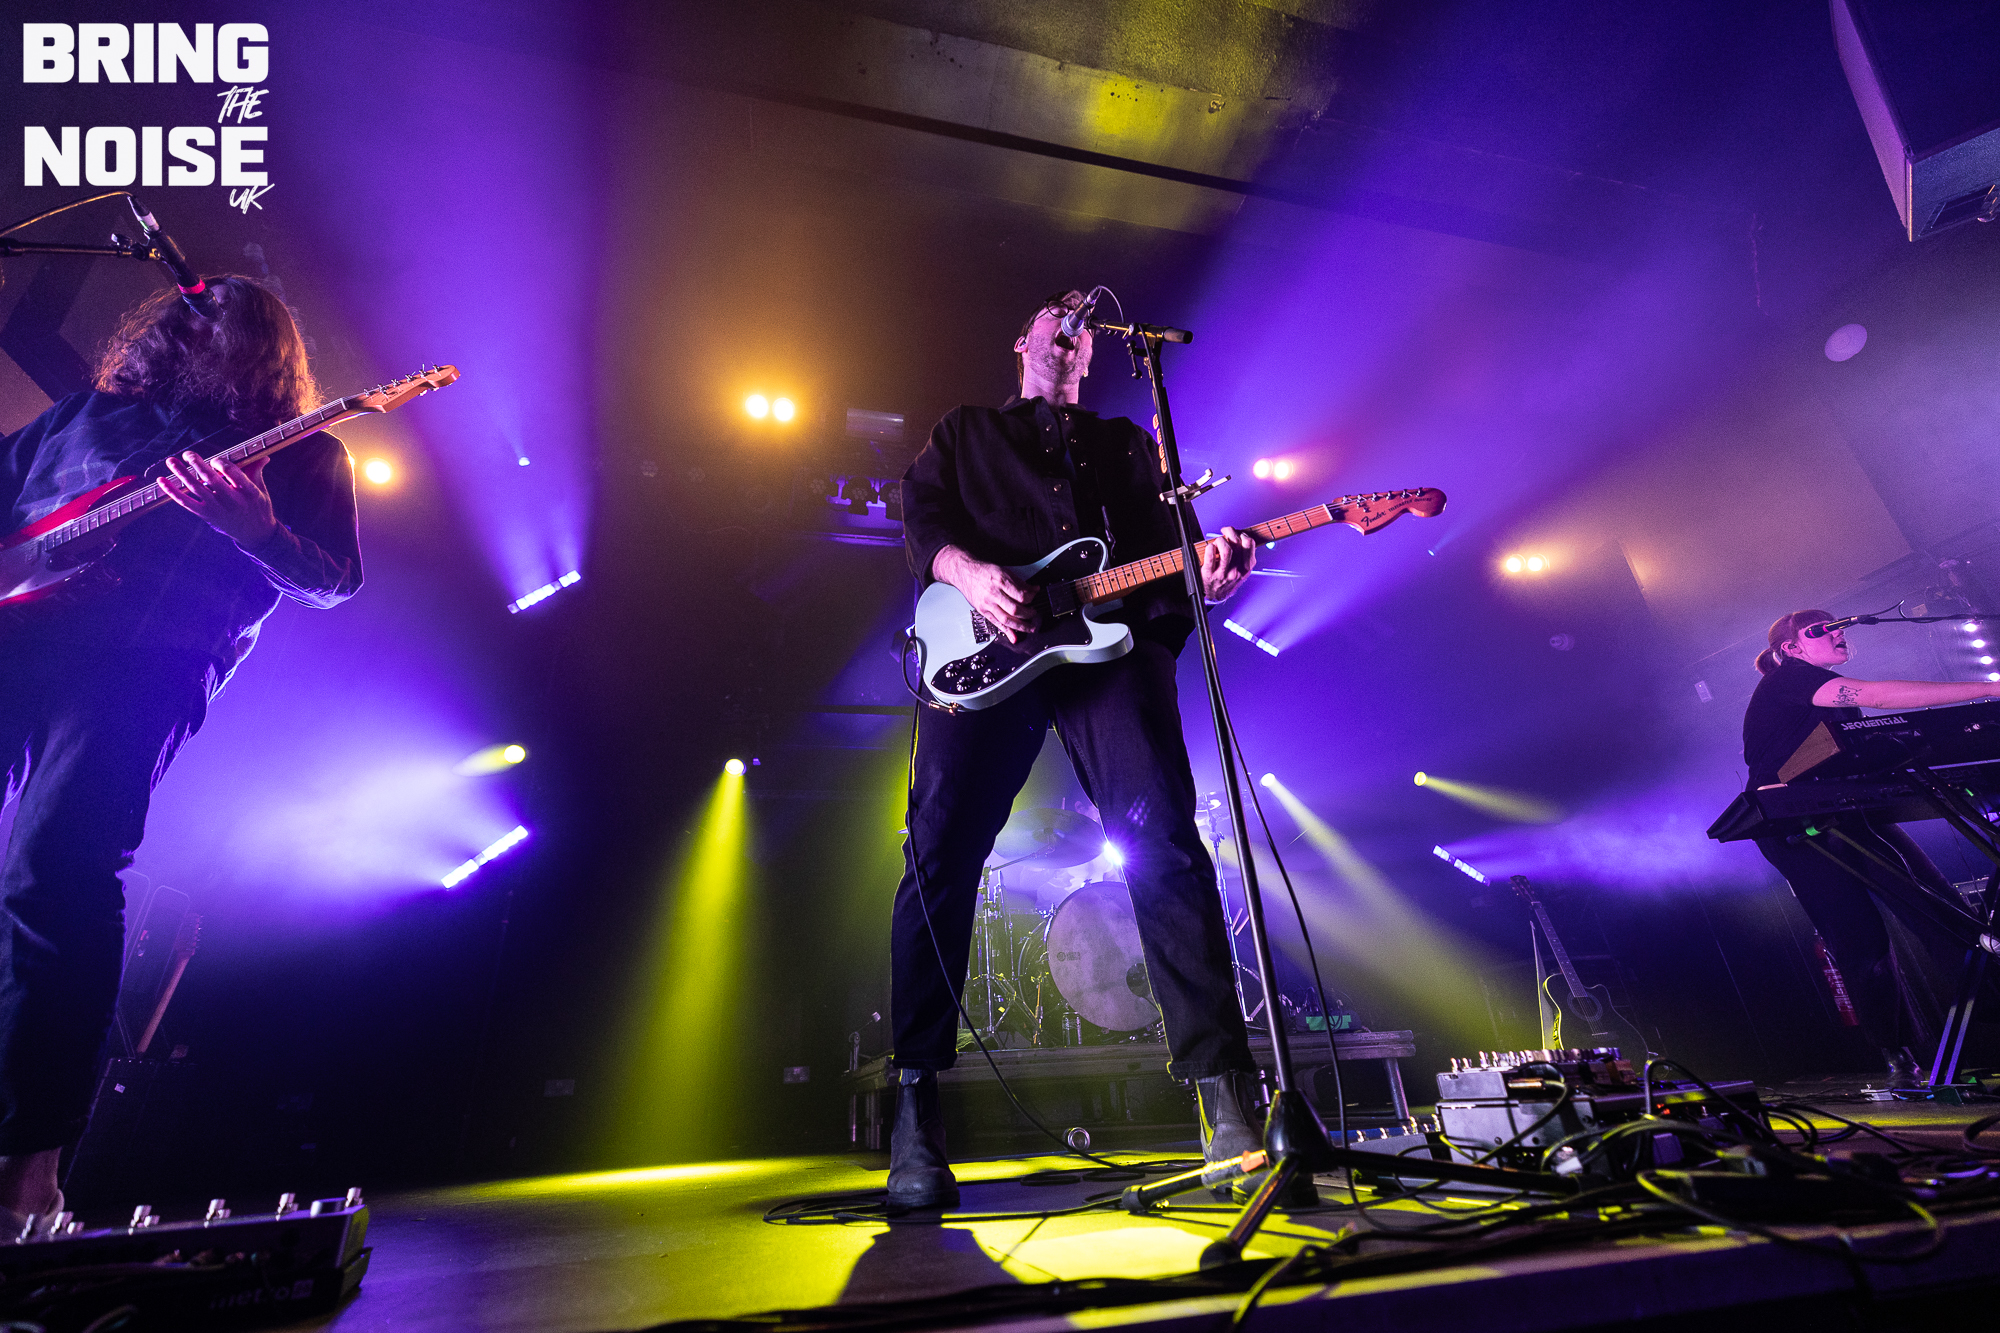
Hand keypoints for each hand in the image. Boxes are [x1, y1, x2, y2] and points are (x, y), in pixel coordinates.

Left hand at [162, 451, 278, 546]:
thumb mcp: (261, 491)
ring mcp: (218, 509)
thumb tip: (263, 457)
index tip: (215, 459)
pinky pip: (186, 502)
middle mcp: (233, 501)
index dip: (221, 463)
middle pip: (211, 479)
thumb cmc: (259, 508)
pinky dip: (172, 491)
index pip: (232, 472)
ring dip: (181, 474)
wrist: (255, 535)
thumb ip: (257, 472)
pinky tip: (162, 481)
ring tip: (171, 461)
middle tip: (188, 454)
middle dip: (198, 464)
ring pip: (196, 489)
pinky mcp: (207, 515)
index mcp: (249, 492)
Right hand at [934, 545, 1037, 641]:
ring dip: (1021, 626)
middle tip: (1034, 613)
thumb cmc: (983, 571)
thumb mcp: (1004, 571)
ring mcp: (987, 604)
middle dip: (1028, 614)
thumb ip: (1020, 582)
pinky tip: (1014, 637)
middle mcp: (994, 594)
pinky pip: (996, 623)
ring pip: (1006, 619)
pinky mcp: (983, 611)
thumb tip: (1033, 590)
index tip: (1034, 598)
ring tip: (1030, 627)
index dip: (1031, 599)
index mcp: (1001, 581)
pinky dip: (1006, 632)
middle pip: (1015, 609)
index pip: (1021, 596)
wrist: (964, 572)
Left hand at [1200, 527, 1255, 602]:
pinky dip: (1210, 547)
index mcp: (1246, 567)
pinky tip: (1210, 548)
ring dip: (1220, 540)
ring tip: (1218, 541)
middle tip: (1225, 531)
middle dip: (1230, 532)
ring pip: (1226, 549)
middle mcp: (1237, 571)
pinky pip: (1210, 556)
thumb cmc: (1228, 580)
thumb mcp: (1242, 571)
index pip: (1249, 543)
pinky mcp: (1210, 574)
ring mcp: (1223, 573)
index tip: (1236, 533)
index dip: (1241, 534)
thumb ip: (1244, 556)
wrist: (1216, 596)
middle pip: (1237, 543)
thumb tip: (1241, 536)